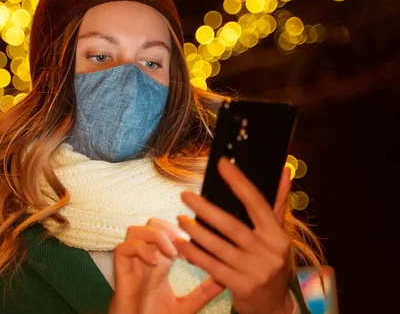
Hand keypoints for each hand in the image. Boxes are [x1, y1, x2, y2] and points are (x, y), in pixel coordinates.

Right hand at [109, 218, 224, 313]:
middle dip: (168, 228)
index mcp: (159, 261)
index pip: (166, 231)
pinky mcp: (121, 272)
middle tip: (184, 247)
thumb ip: (203, 292)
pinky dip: (139, 249)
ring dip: (155, 236)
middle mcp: (144, 258)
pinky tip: (154, 262)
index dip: (181, 232)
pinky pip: (123, 248)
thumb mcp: (186, 305)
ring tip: (171, 253)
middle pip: (151, 224)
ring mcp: (131, 264)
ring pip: (135, 230)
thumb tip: (225, 280)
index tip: (196, 248)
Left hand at [174, 158, 294, 313]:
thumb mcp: (277, 237)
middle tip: (185, 196)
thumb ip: (277, 205)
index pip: (257, 203)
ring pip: (218, 245)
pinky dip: (194, 253)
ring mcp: (255, 271)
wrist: (273, 307)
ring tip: (179, 219)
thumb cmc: (270, 264)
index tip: (221, 164)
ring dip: (195, 231)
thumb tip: (285, 172)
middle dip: (205, 208)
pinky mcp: (241, 286)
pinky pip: (211, 265)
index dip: (239, 182)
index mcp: (278, 235)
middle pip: (231, 225)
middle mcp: (269, 252)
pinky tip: (180, 243)